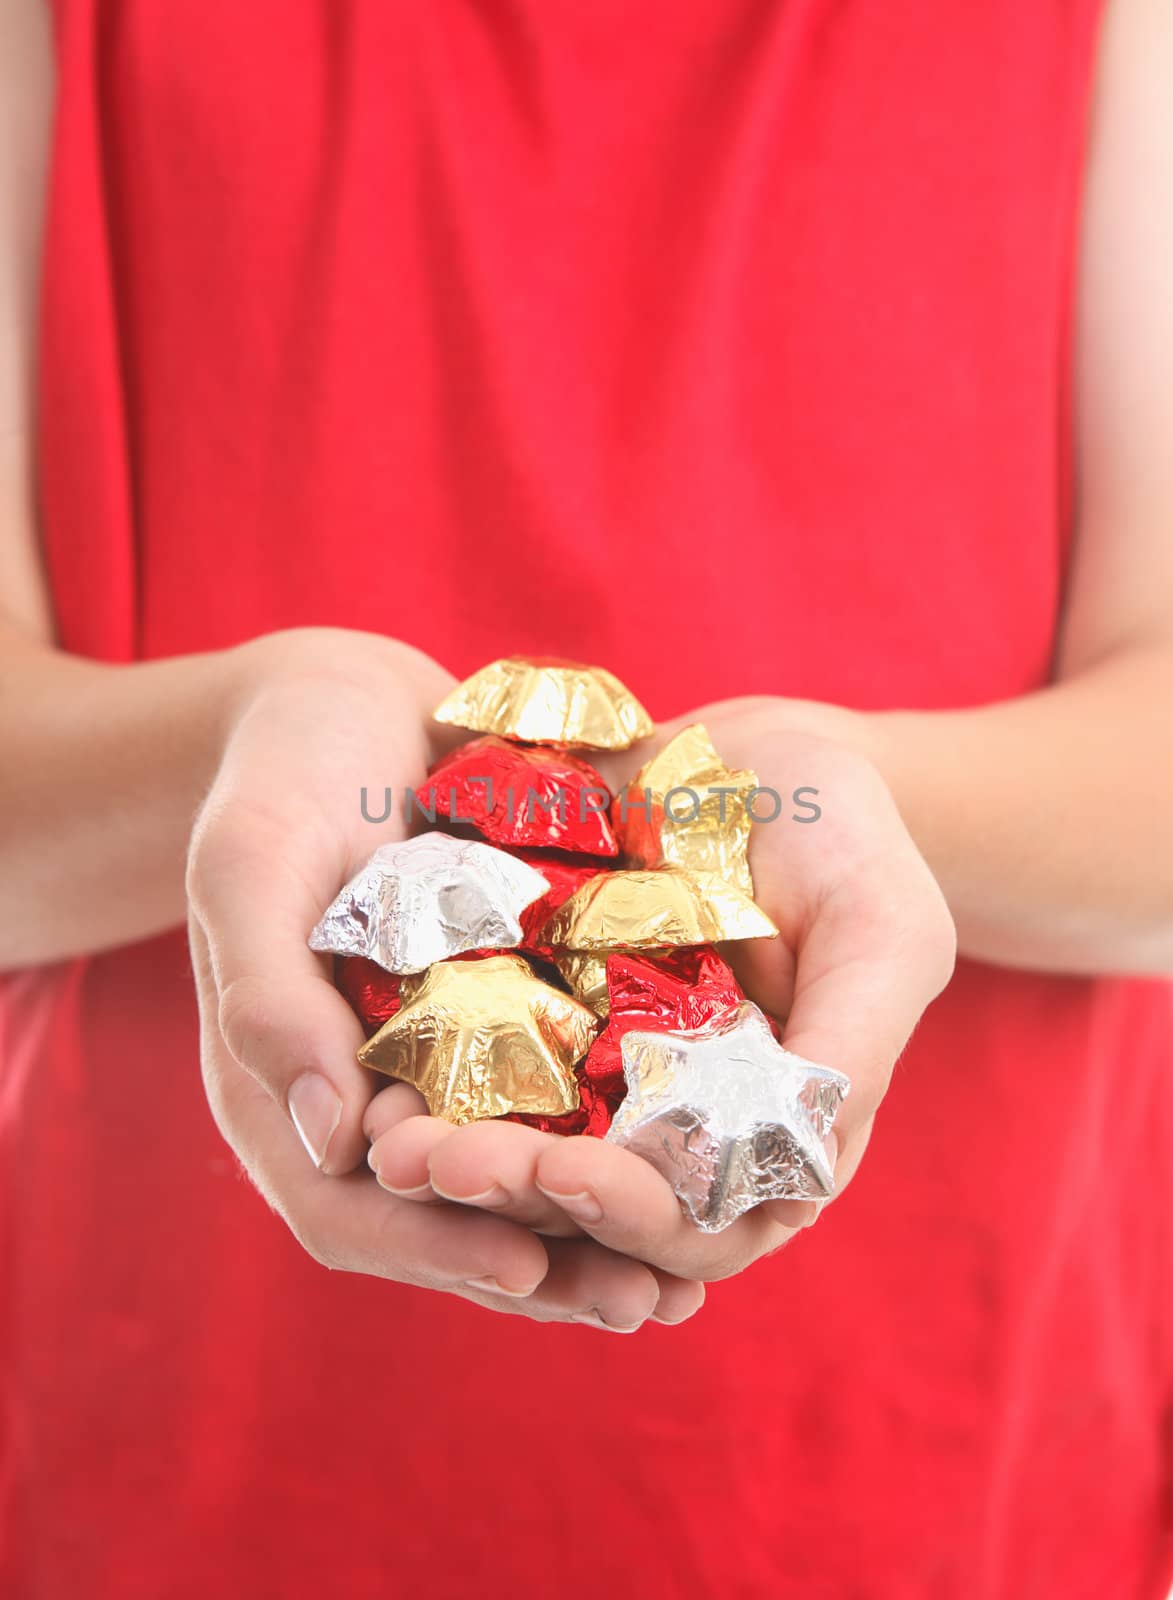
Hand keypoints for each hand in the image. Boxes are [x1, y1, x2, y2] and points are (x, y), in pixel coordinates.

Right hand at [187, 628, 703, 1331]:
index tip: (527, 1268)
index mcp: (280, 1082)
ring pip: (510, 1174)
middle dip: (542, 1267)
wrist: (344, 699)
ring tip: (690, 1267)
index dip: (432, 1249)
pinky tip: (691, 1156)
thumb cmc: (280, 772)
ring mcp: (431, 1061)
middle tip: (646, 1300)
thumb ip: (266, 995)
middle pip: (443, 1220)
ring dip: (590, 1229)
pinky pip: (553, 1099)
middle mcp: (359, 1094)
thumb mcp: (251, 861)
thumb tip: (330, 1140)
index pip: (344, 1207)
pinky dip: (610, 1139)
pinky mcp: (494, 1017)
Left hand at [365, 696, 955, 1283]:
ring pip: (528, 1163)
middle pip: (599, 1213)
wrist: (751, 757)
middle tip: (436, 1163)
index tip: (566, 1170)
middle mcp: (684, 1132)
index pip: (706, 1221)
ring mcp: (607, 1084)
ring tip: (390, 1143)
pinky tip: (380, 1089)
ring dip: (461, 1170)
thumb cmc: (844, 836)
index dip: (635, 1215)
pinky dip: (434, 1100)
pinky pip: (479, 1083)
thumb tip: (805, 1161)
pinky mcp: (542, 1028)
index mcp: (775, 1135)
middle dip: (520, 1198)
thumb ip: (856, 1039)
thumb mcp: (881, 924)